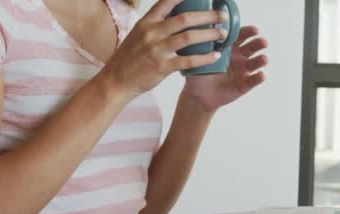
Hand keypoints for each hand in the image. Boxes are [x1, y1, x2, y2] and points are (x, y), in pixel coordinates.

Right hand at [99, 0, 227, 100]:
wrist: (116, 80)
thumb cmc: (129, 58)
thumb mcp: (138, 34)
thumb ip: (156, 25)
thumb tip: (177, 19)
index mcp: (146, 21)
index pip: (167, 2)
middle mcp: (152, 32)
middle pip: (185, 18)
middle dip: (208, 15)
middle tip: (223, 15)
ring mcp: (157, 49)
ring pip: (189, 37)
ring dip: (210, 34)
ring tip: (223, 34)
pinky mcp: (162, 67)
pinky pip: (188, 61)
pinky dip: (204, 58)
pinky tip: (215, 56)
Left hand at [180, 26, 268, 112]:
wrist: (198, 95)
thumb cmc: (198, 73)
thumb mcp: (199, 57)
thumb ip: (204, 46)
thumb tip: (204, 32)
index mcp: (229, 47)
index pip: (241, 36)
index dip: (249, 32)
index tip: (255, 30)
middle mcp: (239, 57)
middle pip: (252, 47)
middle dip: (259, 44)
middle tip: (263, 42)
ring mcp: (243, 71)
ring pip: (256, 63)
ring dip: (261, 60)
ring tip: (264, 59)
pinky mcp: (245, 85)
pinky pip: (253, 80)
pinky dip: (258, 78)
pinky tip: (261, 75)